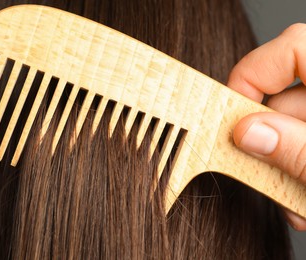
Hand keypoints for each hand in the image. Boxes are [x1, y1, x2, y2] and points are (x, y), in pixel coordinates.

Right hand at [228, 23, 305, 230]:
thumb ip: (298, 149)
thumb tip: (246, 132)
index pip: (292, 49)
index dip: (251, 76)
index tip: (231, 116)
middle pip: (286, 99)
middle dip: (267, 143)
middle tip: (259, 176)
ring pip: (295, 130)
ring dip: (284, 169)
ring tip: (299, 206)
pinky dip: (301, 175)